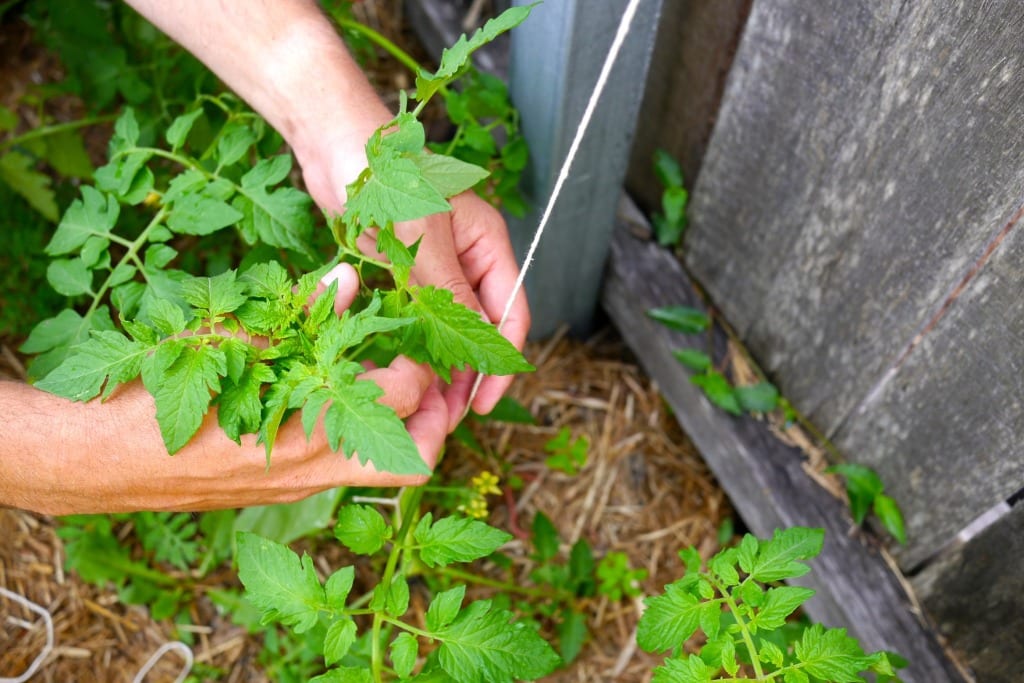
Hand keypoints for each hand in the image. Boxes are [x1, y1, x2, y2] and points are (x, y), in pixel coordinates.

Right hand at [0, 267, 446, 514]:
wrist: (96, 460)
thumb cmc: (154, 398)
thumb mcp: (226, 343)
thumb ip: (298, 314)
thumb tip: (349, 278)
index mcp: (306, 429)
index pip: (403, 401)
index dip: (420, 364)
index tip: (412, 336)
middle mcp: (313, 469)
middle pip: (416, 461)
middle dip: (437, 418)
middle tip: (430, 375)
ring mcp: (299, 485)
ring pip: (382, 470)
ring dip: (401, 428)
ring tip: (392, 377)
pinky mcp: (282, 488)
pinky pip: (343, 468)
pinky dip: (359, 434)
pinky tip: (341, 393)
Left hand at [304, 151, 530, 432]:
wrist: (332, 138)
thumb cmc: (385, 174)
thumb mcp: (422, 239)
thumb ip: (449, 292)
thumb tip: (476, 346)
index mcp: (487, 243)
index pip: (510, 313)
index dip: (501, 362)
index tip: (483, 402)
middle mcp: (466, 256)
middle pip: (479, 326)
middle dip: (466, 371)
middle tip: (446, 414)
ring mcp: (433, 264)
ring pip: (445, 325)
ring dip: (437, 363)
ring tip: (421, 401)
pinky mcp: (399, 269)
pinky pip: (412, 314)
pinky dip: (409, 342)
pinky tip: (399, 369)